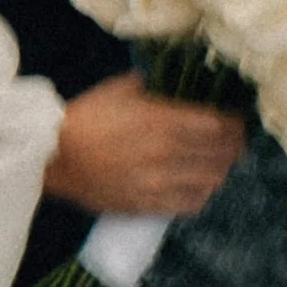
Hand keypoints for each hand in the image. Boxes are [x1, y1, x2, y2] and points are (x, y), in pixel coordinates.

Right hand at [47, 69, 246, 216]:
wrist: (51, 157)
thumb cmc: (83, 118)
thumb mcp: (117, 90)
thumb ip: (151, 86)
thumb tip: (170, 81)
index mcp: (161, 121)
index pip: (219, 125)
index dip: (235, 123)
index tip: (235, 119)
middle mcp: (166, 154)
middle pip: (223, 153)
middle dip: (234, 145)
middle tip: (232, 139)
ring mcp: (159, 183)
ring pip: (213, 179)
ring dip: (220, 168)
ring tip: (216, 161)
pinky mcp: (149, 205)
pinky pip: (192, 203)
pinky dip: (202, 192)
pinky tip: (197, 183)